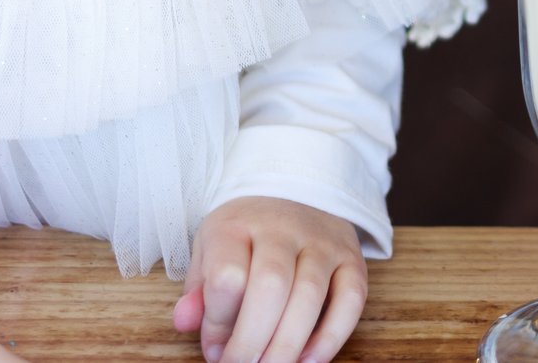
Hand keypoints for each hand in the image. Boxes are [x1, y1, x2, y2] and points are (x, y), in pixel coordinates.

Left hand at [172, 196, 368, 362]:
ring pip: (309, 296)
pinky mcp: (352, 258)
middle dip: (252, 341)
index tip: (215, 348)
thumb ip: (198, 290)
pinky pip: (351, 300)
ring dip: (287, 346)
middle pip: (270, 287)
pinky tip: (309, 361)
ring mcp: (322, 242)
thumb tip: (185, 323)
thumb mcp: (210, 250)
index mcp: (237, 224)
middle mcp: (283, 228)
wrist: (294, 192)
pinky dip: (331, 337)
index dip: (218, 323)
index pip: (227, 276)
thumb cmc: (245, 234)